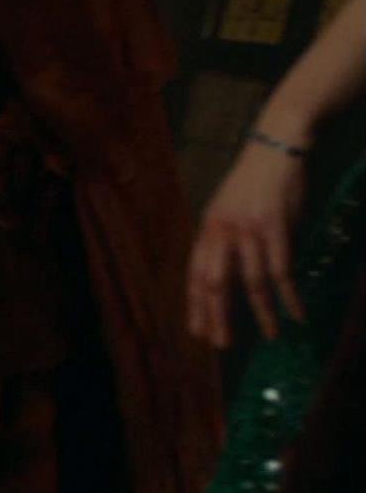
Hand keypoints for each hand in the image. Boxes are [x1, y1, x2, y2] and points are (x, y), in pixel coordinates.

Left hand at [188, 141, 308, 348]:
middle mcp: (222, 232)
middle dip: (219, 316)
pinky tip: (297, 313)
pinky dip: (290, 295)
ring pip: (252, 282)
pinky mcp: (276, 227)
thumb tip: (224, 276)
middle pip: (215, 283)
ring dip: (262, 313)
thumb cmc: (252, 183)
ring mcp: (249, 230)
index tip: (197, 331)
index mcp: (207, 229)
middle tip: (223, 344)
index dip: (196, 305)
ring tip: (271, 336)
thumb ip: (222, 241)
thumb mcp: (225, 210)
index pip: (195, 275)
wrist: (275, 148)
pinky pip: (282, 270)